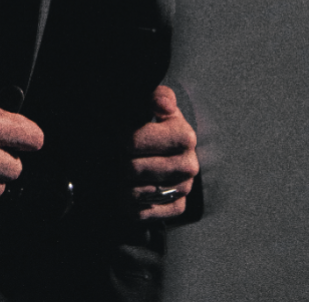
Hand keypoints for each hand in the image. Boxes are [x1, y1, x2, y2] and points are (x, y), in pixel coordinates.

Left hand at [127, 85, 198, 220]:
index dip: (120, 136)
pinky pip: (141, 212)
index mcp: (184, 136)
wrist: (167, 147)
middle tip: (121, 152)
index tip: (121, 132)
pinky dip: (129, 202)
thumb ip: (157, 96)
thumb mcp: (154, 102)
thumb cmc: (154, 122)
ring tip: (125, 169)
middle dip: (120, 160)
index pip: (132, 142)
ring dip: (122, 181)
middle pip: (132, 169)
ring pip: (135, 193)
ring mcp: (184, 189)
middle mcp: (189, 165)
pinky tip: (131, 187)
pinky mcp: (176, 207)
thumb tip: (163, 104)